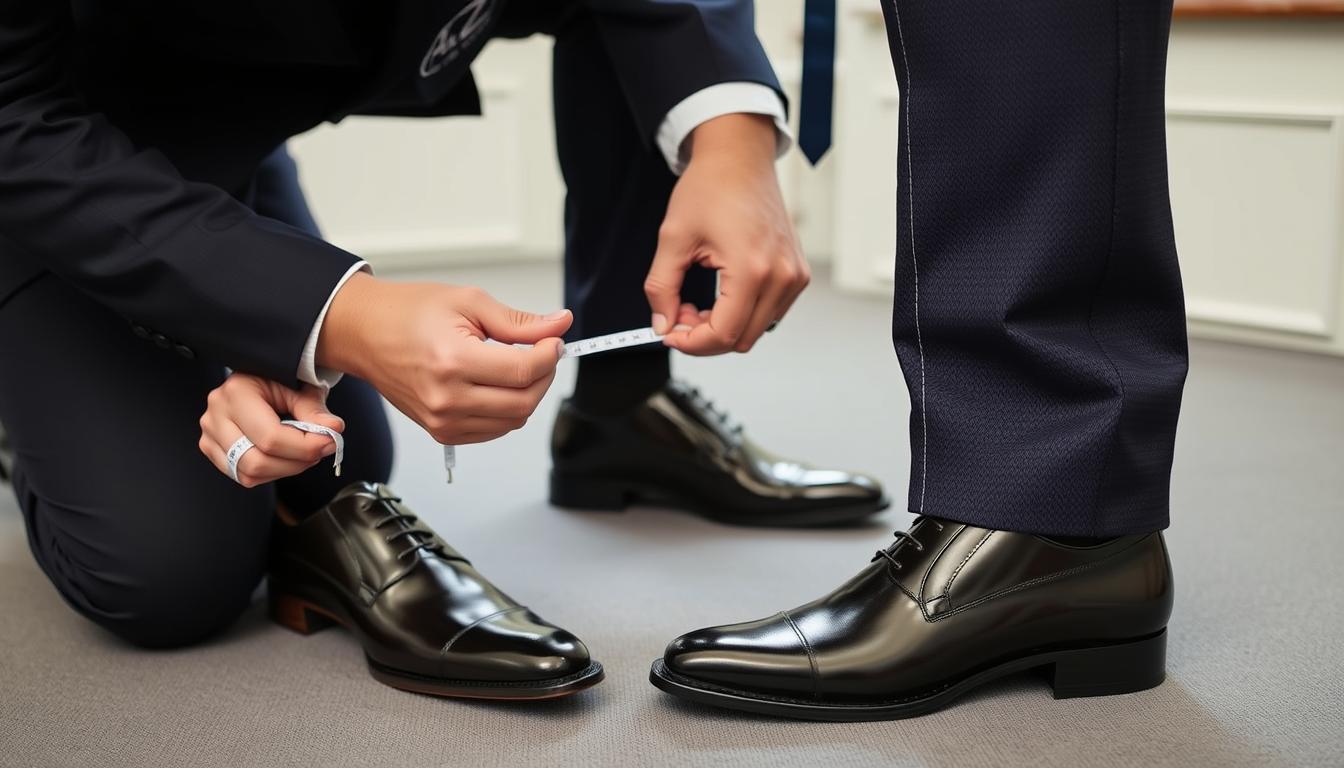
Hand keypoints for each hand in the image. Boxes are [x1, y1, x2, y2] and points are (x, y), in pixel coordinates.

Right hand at [199, 373, 344, 487]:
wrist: (258, 378)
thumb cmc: (279, 380)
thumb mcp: (300, 387)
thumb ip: (315, 410)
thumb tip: (334, 429)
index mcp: (236, 393)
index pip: (270, 437)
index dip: (304, 446)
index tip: (330, 442)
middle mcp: (216, 414)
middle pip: (257, 461)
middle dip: (296, 462)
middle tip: (320, 450)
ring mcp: (210, 434)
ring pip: (249, 473)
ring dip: (285, 469)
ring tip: (304, 453)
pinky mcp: (211, 448)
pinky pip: (243, 475)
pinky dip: (271, 472)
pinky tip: (286, 457)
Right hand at [317, 275, 570, 444]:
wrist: (365, 334)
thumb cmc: (409, 313)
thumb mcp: (469, 302)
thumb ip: (519, 321)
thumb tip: (560, 325)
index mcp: (453, 361)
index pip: (524, 370)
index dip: (549, 354)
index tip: (554, 340)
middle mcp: (447, 399)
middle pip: (524, 402)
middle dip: (545, 376)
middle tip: (543, 351)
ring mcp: (443, 421)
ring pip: (513, 420)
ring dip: (528, 394)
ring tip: (518, 365)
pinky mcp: (441, 432)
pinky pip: (494, 430)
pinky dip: (508, 409)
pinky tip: (499, 384)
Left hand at [645, 113, 809, 354]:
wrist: (739, 157)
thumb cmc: (710, 187)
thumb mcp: (673, 238)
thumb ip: (662, 288)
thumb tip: (662, 325)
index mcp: (752, 268)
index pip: (724, 333)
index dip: (691, 343)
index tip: (669, 333)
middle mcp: (782, 275)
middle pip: (742, 339)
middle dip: (704, 336)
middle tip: (678, 311)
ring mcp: (794, 275)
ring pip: (756, 330)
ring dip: (723, 326)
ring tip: (697, 301)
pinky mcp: (796, 272)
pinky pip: (769, 313)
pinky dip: (742, 314)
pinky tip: (720, 294)